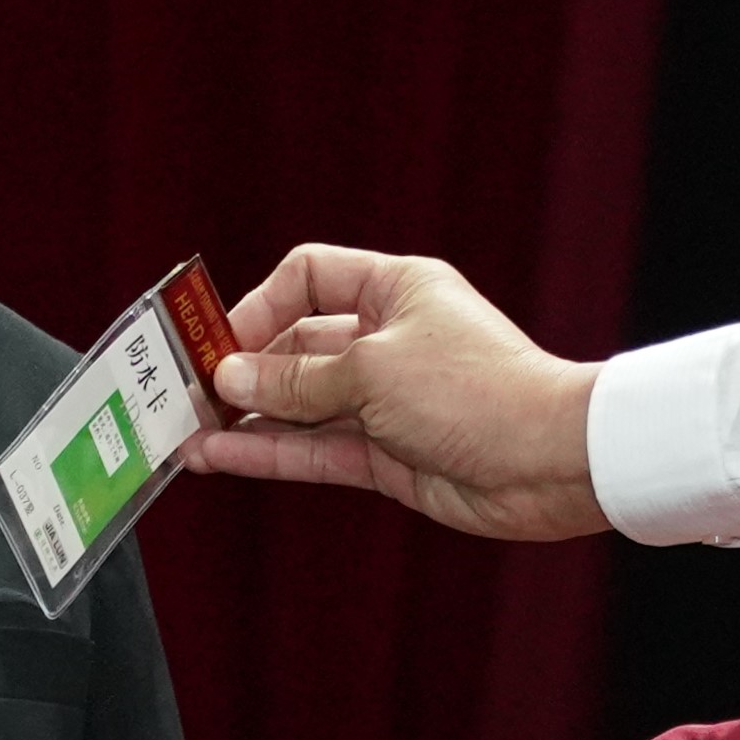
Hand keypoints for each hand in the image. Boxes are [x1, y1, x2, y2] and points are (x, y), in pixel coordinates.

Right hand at [194, 248, 608, 541]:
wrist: (552, 461)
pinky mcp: (389, 454)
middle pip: (296, 345)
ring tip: (187, 435)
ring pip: (300, 405)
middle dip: (243, 371)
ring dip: (246, 420)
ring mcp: (387, 400)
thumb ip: (296, 380)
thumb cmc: (479, 392)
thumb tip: (232, 378)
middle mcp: (386, 338)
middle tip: (187, 396)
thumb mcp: (372, 371)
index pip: (308, 277)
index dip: (260, 305)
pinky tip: (221, 458)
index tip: (220, 343)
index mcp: (394, 288)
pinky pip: (315, 448)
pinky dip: (270, 453)